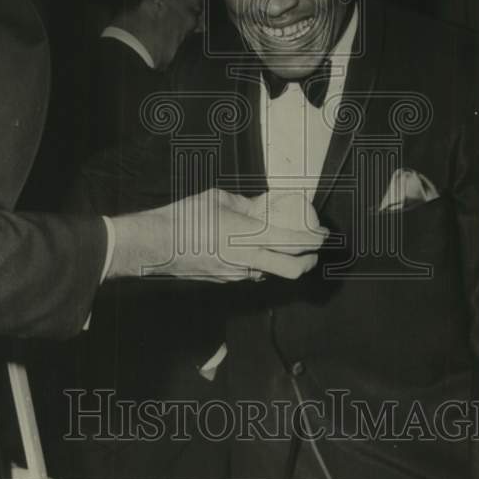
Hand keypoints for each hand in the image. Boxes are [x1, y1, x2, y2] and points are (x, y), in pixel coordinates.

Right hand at [107, 188, 326, 281]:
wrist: (155, 244)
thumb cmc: (184, 217)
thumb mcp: (219, 199)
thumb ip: (245, 204)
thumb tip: (260, 207)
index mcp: (248, 235)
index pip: (294, 242)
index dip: (315, 239)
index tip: (323, 233)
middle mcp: (247, 259)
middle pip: (293, 270)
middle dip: (308, 261)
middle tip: (313, 250)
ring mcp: (236, 273)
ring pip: (272, 273)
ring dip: (283, 262)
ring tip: (283, 248)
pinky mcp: (225, 280)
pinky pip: (251, 273)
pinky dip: (260, 263)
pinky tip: (253, 251)